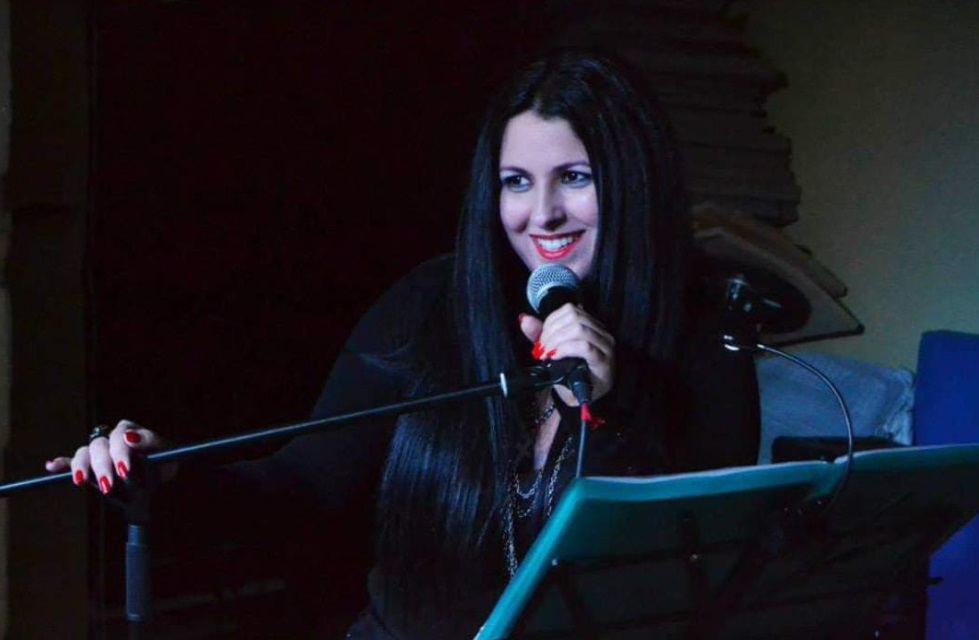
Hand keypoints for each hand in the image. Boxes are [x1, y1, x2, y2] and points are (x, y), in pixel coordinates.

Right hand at [44, 420, 172, 493]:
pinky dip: (61, 464)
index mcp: (127, 431)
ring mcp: (98, 454)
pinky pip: (72, 463)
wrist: (163, 483)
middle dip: (103, 466)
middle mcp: (110, 440)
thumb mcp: (166, 450)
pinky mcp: (90, 468)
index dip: (120, 452)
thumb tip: (130, 437)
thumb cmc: (166, 461)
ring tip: (82, 481)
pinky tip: (52, 467)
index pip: (118, 435)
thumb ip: (151, 441)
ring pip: (83, 454)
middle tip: (109, 484)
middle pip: (98, 446)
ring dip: (81, 467)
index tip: (125, 469)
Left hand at [519, 304, 614, 404]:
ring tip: (547, 355)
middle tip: (542, 349)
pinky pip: (584, 346)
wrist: (582, 399)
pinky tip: (555, 357)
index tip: (541, 339)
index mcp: (590, 325)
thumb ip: (540, 335)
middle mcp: (602, 332)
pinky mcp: (604, 361)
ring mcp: (605, 346)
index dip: (551, 321)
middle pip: (574, 317)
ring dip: (556, 340)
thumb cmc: (571, 374)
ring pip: (579, 329)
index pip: (570, 309)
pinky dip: (565, 349)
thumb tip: (524, 319)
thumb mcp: (552, 351)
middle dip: (551, 332)